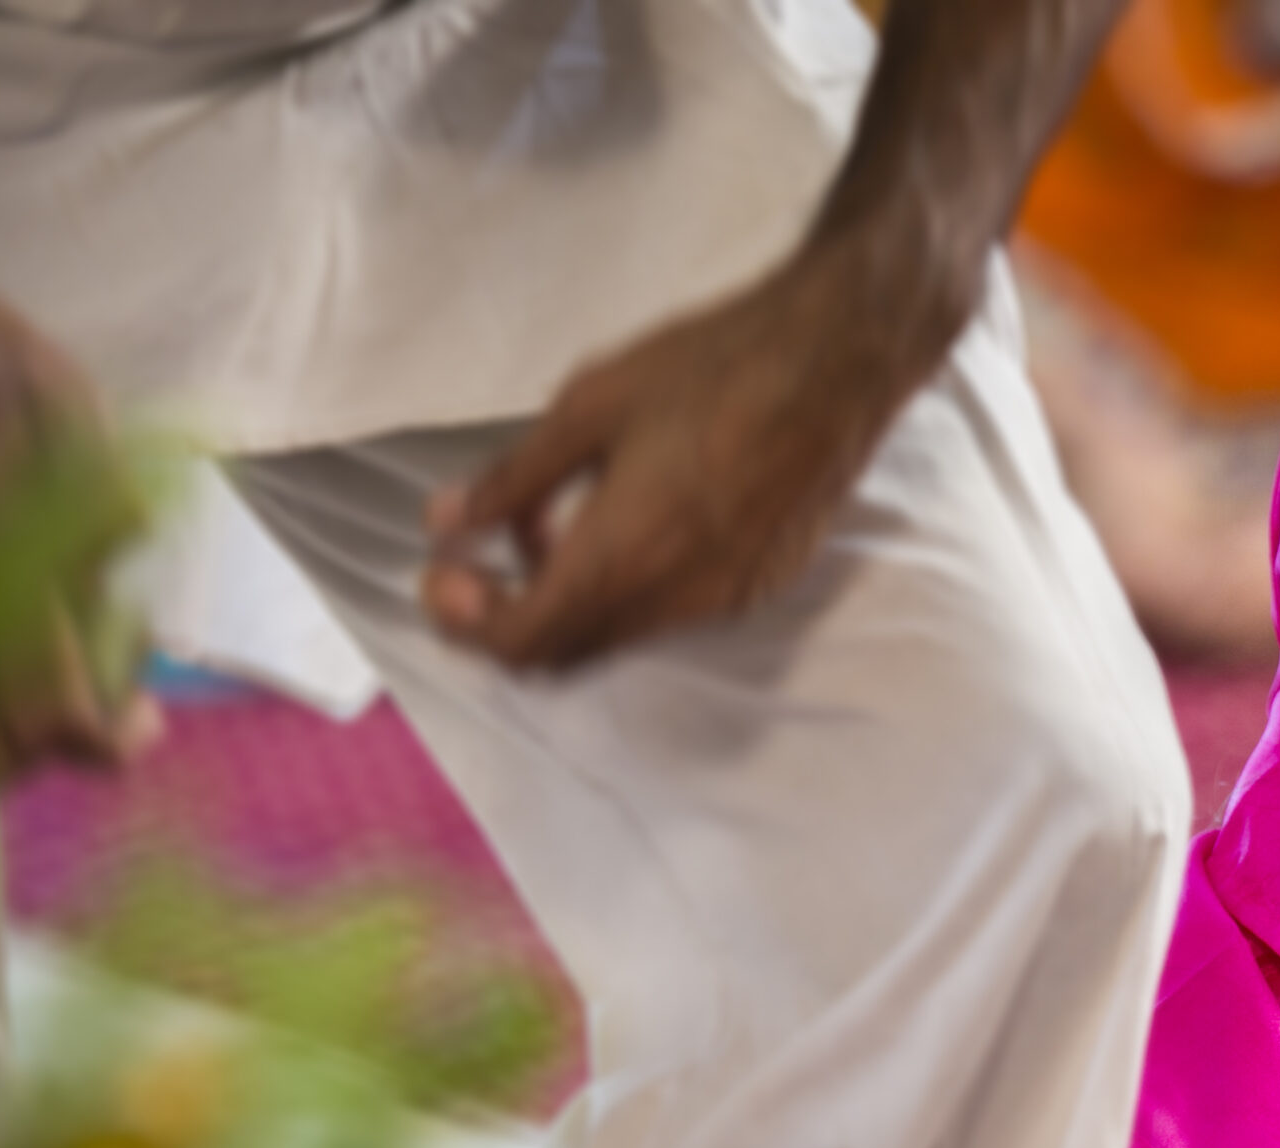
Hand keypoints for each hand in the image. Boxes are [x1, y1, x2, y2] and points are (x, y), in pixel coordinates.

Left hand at [421, 235, 966, 669]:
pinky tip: (618, 522)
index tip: (442, 571)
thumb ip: (513, 478)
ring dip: (565, 602)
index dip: (463, 620)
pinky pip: (668, 615)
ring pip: (617, 637)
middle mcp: (675, 597)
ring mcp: (723, 599)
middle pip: (564, 656)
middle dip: (505, 619)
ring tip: (546, 527)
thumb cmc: (717, 367)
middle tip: (473, 563)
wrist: (836, 359)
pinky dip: (622, 591)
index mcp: (623, 555)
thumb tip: (448, 520)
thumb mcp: (588, 405)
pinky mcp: (757, 585)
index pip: (520, 640)